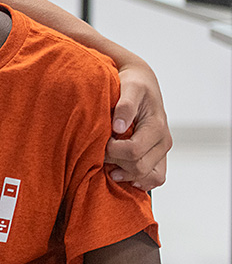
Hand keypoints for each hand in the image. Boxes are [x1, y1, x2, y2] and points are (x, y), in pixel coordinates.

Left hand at [105, 63, 170, 190]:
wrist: (143, 84)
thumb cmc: (134, 85)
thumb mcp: (129, 87)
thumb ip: (125, 106)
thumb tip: (118, 127)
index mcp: (157, 126)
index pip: (134, 151)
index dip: (112, 151)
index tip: (101, 141)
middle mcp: (164, 141)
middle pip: (139, 167)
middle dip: (116, 162)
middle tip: (101, 151)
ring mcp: (162, 151)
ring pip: (149, 177)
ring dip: (126, 174)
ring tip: (109, 164)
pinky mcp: (158, 156)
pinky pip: (154, 178)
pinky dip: (138, 179)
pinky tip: (120, 171)